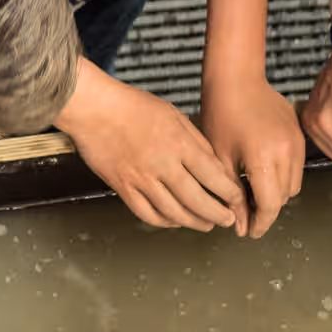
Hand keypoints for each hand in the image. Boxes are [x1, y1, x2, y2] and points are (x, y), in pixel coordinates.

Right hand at [62, 67, 243, 231]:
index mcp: (178, 144)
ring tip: (207, 224)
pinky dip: (165, 222)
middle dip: (218, 215)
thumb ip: (196, 141)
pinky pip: (148, 214)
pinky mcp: (124, 188)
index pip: (213, 177)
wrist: (93, 109)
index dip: (230, 194)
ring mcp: (141, 179)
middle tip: (228, 220)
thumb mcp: (174, 114)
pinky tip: (175, 221)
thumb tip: (215, 165)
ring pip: (174, 213)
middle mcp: (161, 165)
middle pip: (197, 201)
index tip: (238, 200)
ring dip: (194, 222)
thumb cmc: (132, 106)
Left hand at [201, 70, 304, 237]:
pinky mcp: (300, 135)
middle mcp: (286, 153)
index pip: (269, 206)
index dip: (259, 223)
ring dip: (276, 194)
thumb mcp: (220, 159)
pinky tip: (263, 173)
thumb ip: (232, 196)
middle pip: (282, 199)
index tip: (249, 232)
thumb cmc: (221, 114)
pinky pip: (297, 168)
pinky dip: (283, 177)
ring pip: (293, 186)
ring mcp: (297, 143)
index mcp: (264, 159)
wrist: (237, 78)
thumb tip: (240, 226)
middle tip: (245, 214)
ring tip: (253, 192)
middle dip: (266, 210)